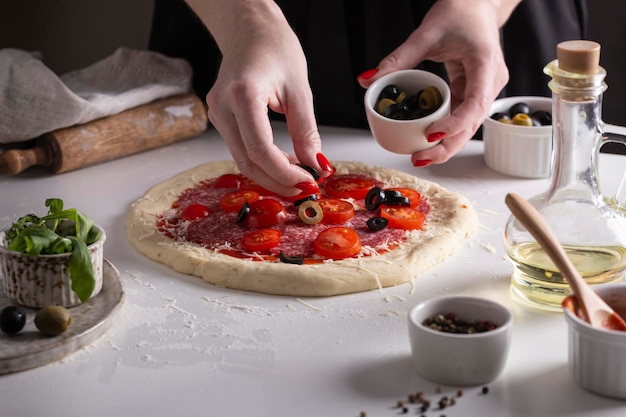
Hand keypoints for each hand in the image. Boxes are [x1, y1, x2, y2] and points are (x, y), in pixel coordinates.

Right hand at [187, 0, 330, 195]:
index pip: (260, 149)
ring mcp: (217, 113)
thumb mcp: (300, 89)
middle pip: (248, 161)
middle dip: (277, 181)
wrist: (249, 28)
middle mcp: (222, 106)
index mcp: (242, 94)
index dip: (284, 172)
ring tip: (298, 178)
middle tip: (304, 189)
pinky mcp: (220, 117)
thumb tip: (315, 165)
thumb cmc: (274, 47)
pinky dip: (262, 161)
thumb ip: (306, 131)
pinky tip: (283, 163)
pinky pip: (240, 148)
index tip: (308, 182)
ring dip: (270, 174)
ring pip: (242, 159)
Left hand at [358, 0, 518, 166]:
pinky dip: (447, 131)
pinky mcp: (476, 92)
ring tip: (421, 157)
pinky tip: (428, 143)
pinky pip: (462, 117)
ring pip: (469, 125)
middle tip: (420, 158)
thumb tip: (368, 79)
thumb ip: (397, 59)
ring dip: (447, 143)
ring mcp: (485, 88)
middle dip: (447, 145)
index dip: (454, 124)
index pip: (475, 103)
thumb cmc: (460, 12)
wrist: (477, 4)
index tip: (432, 134)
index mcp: (484, 63)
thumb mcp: (425, 34)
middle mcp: (490, 81)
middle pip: (472, 124)